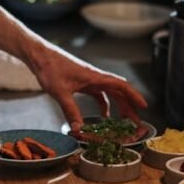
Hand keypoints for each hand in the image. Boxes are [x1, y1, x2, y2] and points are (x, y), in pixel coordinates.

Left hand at [33, 49, 147, 131]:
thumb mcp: (60, 92)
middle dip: (129, 106)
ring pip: (109, 93)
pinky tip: (102, 116)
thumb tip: (78, 128)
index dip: (134, 96)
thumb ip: (70, 110)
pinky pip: (98, 94)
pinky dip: (103, 104)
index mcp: (95, 77)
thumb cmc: (50, 67)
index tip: (144, 106)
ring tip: (123, 121)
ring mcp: (89, 80)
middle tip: (136, 121)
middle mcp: (95, 77)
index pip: (121, 86)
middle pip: (118, 92)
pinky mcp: (81, 82)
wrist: (39, 55)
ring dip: (118, 106)